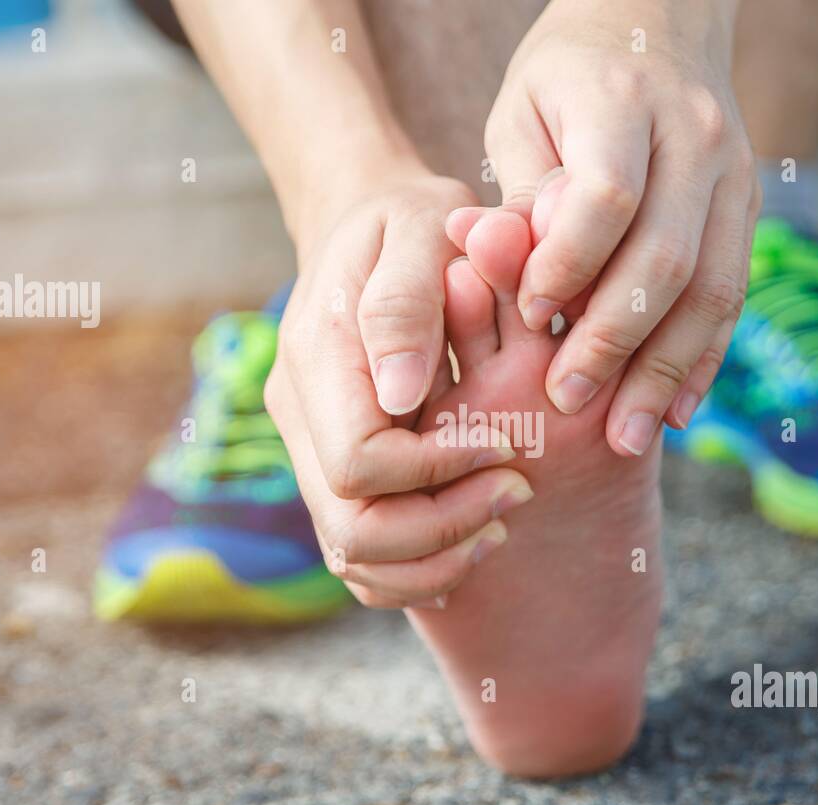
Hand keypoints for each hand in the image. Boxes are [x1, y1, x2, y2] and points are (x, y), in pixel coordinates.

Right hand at [267, 174, 532, 607]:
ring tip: (501, 520)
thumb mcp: (420, 230)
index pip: (362, 463)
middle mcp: (299, 416)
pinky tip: (473, 537)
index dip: (439, 471)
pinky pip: (359, 555)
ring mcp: (310, 451)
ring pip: (352, 556)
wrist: (372, 230)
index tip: (507, 443)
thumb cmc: (412, 224)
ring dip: (435, 557)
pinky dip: (416, 566)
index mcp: (317, 359)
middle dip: (444, 526)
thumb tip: (400, 394)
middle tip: (517, 492)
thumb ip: (408, 304)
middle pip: (353, 528)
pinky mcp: (332, 473)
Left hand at [481, 0, 759, 455]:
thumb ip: (521, 191)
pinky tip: (676, 411)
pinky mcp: (747, 210)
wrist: (660, 18)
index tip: (527, 315)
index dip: (565, 267)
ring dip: (665, 372)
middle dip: (613, 341)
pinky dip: (704, 359)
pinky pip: (732, 296)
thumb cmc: (566, 76)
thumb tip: (507, 269)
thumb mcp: (522, 112)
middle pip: (664, 258)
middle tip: (566, 402)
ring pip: (710, 290)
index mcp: (624, 102)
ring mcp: (734, 176)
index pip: (604, 200)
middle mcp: (695, 139)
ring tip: (625, 437)